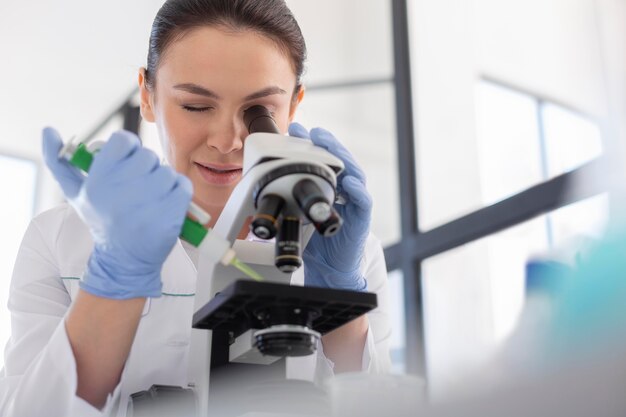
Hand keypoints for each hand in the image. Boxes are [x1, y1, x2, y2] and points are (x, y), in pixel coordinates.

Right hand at [42, 127, 192, 298]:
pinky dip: (178, 193)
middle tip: (138, 187)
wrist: (124, 260)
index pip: (124, 140)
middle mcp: (123, 188)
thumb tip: (48, 130)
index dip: (129, 150)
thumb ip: (59, 161)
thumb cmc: (102, 221)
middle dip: (146, 169)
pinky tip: (165, 205)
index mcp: (100, 178)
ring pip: (167, 171)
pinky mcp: (171, 213)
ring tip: (151, 200)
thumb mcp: (76, 193)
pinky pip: (183, 186)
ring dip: (163, 183)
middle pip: (148, 156)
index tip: (126, 164)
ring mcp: (149, 201)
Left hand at [288, 123, 370, 290]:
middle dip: (327, 144)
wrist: (330, 269)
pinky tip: (351, 183)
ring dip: (343, 158)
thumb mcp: (296, 214)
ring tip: (331, 146)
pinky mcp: (361, 219)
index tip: (295, 130)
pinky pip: (363, 202)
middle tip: (314, 132)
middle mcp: (343, 191)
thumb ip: (287, 197)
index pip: (322, 160)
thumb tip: (260, 182)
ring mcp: (354, 203)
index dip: (311, 144)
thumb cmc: (314, 241)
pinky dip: (358, 191)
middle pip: (340, 161)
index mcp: (329, 188)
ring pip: (354, 174)